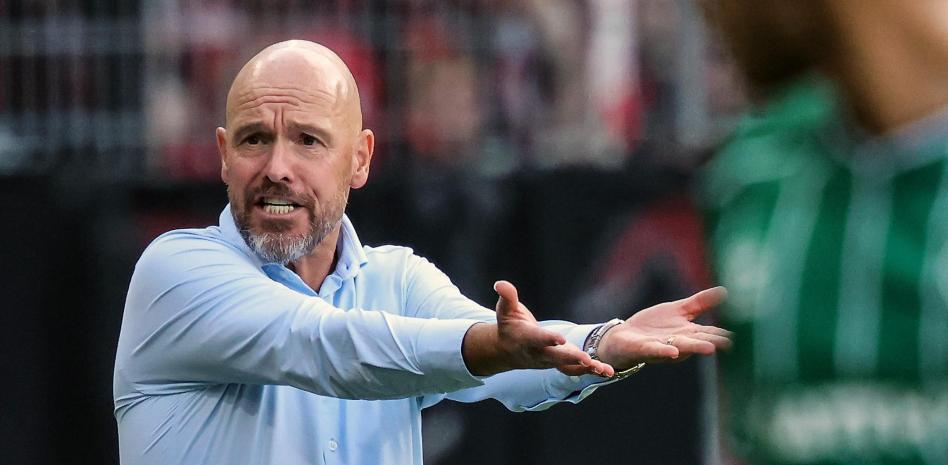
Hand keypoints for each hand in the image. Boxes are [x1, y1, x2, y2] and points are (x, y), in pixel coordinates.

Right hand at [462, 280, 614, 376]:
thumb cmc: (509, 325)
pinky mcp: (559, 364)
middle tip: (587, 359)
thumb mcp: (506, 310)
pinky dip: (591, 371)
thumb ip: (507, 297)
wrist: (507, 351)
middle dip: (572, 357)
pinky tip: (608, 371)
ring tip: (604, 369)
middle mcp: (538, 353)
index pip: (538, 339)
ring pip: (568, 367)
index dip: (548, 339)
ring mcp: (550, 361)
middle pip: (556, 356)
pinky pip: (575, 370)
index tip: (560, 338)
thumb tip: (500, 284)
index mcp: (526, 339)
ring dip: (587, 369)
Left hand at [596, 287, 731, 369]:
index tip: (741, 335)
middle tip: (730, 343)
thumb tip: (725, 290)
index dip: (723, 333)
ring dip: (695, 348)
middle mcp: (679, 342)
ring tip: (711, 349)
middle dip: (713, 342)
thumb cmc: (654, 325)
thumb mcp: (679, 310)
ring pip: (682, 348)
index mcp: (688, 333)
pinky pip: (657, 351)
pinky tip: (674, 352)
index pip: (709, 333)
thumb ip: (700, 302)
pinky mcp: (646, 348)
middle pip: (698, 341)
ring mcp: (663, 346)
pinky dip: (665, 351)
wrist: (625, 336)